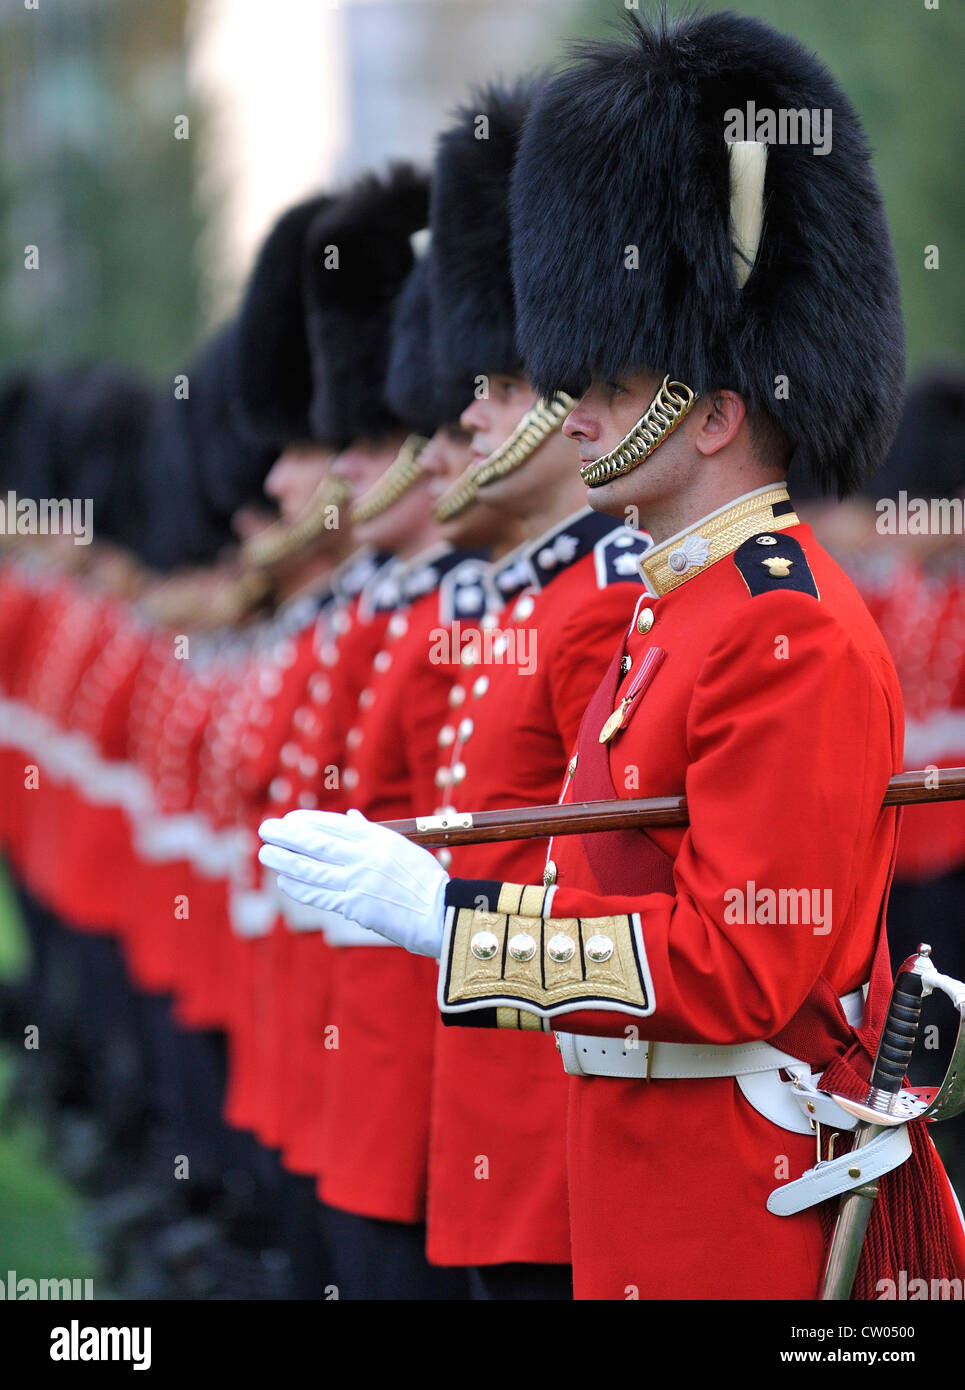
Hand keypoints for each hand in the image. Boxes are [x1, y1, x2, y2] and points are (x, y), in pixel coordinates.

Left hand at [258, 808, 447, 958]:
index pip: (335, 824)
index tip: (288, 818)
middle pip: (318, 842)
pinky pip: (320, 895)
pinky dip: (300, 888)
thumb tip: (350, 816)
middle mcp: (366, 856)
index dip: (307, 820)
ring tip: (265, 854)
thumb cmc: (423, 881)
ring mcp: (359, 881)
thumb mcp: (401, 848)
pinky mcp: (356, 906)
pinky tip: (284, 882)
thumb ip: (372, 832)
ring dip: (285, 861)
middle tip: (265, 829)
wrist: (440, 913)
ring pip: (312, 869)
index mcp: (379, 839)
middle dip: (288, 835)